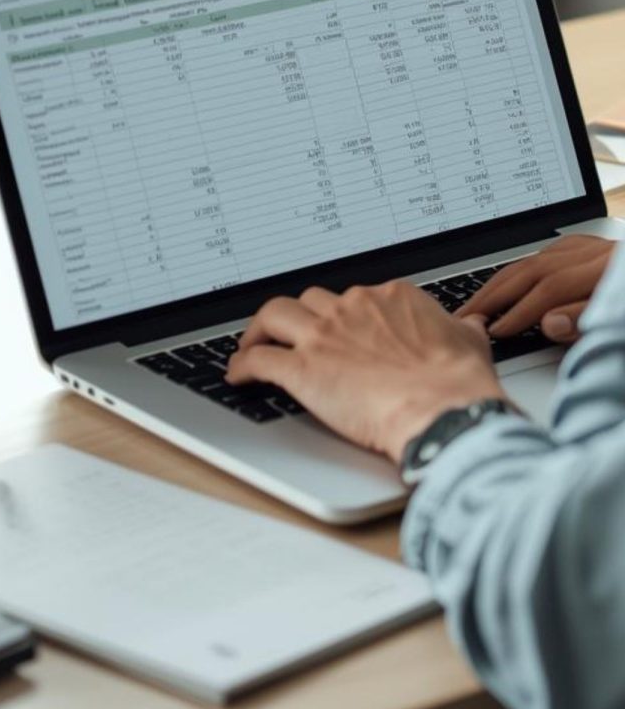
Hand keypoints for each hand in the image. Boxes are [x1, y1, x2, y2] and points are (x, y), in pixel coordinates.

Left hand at [226, 280, 506, 464]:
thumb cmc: (458, 383)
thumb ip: (461, 330)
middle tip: (294, 335)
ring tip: (252, 344)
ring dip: (260, 329)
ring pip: (275, 315)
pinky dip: (242, 365)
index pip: (355, 298)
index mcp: (389, 298)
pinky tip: (238, 374)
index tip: (339, 330)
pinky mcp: (302, 369)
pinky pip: (259, 359)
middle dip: (300, 318)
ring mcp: (325, 335)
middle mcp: (353, 308)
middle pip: (311, 301)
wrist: (444, 410)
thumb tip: (467, 327)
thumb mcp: (470, 342)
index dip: (342, 316)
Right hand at [457, 235, 614, 342]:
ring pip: (536, 258)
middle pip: (534, 268)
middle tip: (468, 314)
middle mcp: (596, 253)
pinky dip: (524, 267)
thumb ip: (587, 320)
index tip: (496, 331)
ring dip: (504, 281)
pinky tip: (510, 280)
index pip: (551, 289)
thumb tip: (549, 323)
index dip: (520, 312)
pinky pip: (549, 252)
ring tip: (479, 300)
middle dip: (497, 293)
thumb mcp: (624, 322)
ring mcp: (594, 248)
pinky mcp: (594, 250)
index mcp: (606, 268)